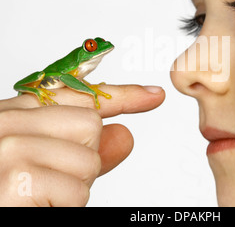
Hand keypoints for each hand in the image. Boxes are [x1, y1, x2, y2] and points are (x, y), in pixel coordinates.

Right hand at [0, 84, 164, 205]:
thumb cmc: (8, 191)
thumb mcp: (45, 165)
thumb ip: (85, 150)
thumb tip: (124, 135)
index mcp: (14, 115)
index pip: (79, 94)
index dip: (121, 95)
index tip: (152, 95)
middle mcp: (7, 123)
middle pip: (90, 125)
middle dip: (82, 160)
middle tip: (47, 180)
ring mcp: (10, 147)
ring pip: (89, 159)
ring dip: (73, 189)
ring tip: (37, 197)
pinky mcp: (18, 179)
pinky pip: (78, 190)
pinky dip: (65, 208)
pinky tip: (34, 207)